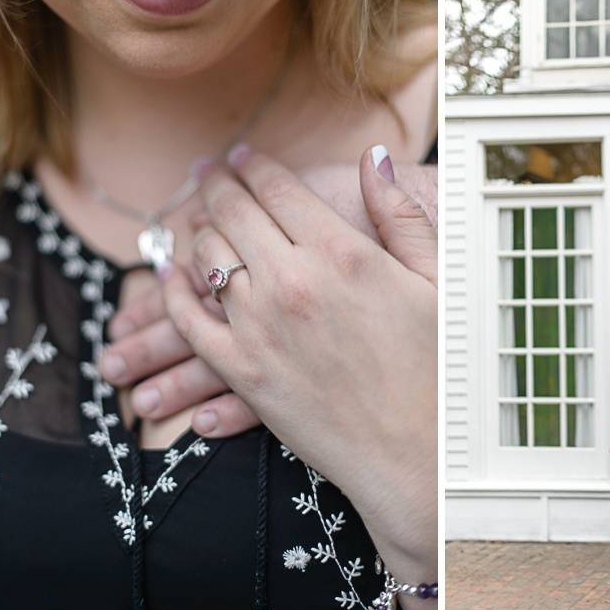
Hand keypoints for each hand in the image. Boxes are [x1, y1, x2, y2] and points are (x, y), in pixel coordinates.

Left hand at [100, 157, 437, 437]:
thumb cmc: (437, 368)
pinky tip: (173, 278)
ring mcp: (262, 329)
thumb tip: (373, 158)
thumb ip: (400, 214)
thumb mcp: (435, 281)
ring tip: (199, 220)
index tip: (242, 155)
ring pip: (207, 258)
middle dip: (217, 184)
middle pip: (234, 213)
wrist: (418, 453)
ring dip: (198, 230)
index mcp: (344, 253)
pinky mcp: (244, 373)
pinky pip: (188, 321)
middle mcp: (294, 283)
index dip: (255, 164)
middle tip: (210, 173)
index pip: (279, 187)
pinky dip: (172, 293)